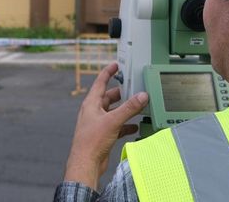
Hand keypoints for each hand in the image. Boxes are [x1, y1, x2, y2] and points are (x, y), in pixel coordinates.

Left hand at [63, 62, 147, 189]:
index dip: (108, 72)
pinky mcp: (103, 135)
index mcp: (91, 104)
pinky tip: (135, 127)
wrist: (86, 163)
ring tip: (138, 106)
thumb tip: (141, 96)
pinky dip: (126, 125)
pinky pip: (116, 126)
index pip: (100, 82)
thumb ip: (129, 108)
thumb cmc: (91, 141)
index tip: (116, 65)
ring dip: (125, 110)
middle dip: (121, 93)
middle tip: (133, 88)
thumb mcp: (113, 121)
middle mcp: (93, 112)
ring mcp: (98, 124)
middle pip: (108, 97)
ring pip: (113, 112)